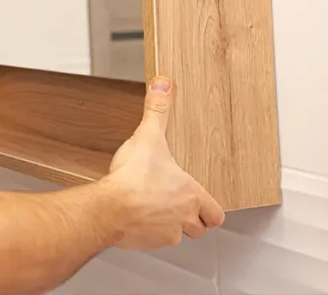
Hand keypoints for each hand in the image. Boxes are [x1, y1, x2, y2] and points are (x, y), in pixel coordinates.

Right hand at [106, 77, 224, 248]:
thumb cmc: (134, 178)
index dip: (211, 210)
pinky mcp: (146, 242)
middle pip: (199, 229)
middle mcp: (184, 217)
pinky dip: (145, 234)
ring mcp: (165, 233)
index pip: (216, 213)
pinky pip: (151, 241)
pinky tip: (134, 220)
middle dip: (191, 220)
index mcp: (192, 194)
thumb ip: (157, 111)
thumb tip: (164, 85)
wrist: (111, 206)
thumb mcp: (149, 136)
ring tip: (153, 212)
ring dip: (168, 227)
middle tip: (177, 207)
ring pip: (176, 236)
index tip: (204, 205)